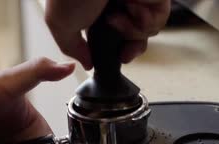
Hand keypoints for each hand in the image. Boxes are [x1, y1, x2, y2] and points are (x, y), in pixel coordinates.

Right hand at [45, 0, 170, 68]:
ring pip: (148, 30)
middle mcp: (118, 4)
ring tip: (115, 17)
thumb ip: (72, 48)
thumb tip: (86, 64)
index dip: (118, 52)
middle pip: (136, 37)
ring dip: (131, 30)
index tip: (117, 58)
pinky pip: (158, 19)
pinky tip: (130, 8)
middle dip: (130, 49)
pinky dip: (144, 20)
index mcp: (98, 12)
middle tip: (124, 52)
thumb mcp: (60, 24)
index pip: (116, 37)